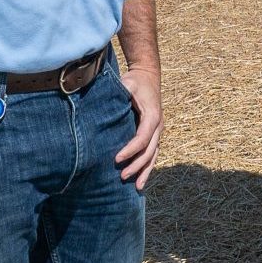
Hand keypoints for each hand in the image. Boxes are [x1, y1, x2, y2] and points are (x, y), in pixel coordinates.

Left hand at [115, 66, 162, 187]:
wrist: (149, 75)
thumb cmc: (135, 80)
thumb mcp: (127, 83)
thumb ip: (120, 92)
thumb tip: (102, 101)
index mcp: (153, 116)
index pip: (142, 138)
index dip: (130, 150)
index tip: (116, 158)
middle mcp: (158, 126)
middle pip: (150, 151)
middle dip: (137, 165)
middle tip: (122, 176)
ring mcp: (158, 131)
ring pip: (154, 155)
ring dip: (145, 171)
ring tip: (137, 187)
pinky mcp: (154, 134)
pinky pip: (152, 153)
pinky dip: (147, 166)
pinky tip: (141, 179)